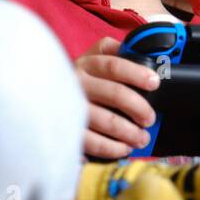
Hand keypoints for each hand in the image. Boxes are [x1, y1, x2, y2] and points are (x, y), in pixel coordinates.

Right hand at [74, 36, 160, 158]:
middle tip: (149, 119)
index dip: (137, 74)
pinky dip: (112, 148)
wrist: (44, 97)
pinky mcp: (66, 130)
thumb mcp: (93, 58)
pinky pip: (93, 142)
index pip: (114, 66)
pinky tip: (123, 148)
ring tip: (141, 138)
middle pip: (115, 93)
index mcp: (87, 64)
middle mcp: (77, 83)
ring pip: (107, 121)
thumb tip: (142, 51)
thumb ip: (114, 52)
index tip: (154, 83)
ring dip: (130, 132)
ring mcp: (70, 107)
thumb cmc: (81, 79)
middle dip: (139, 107)